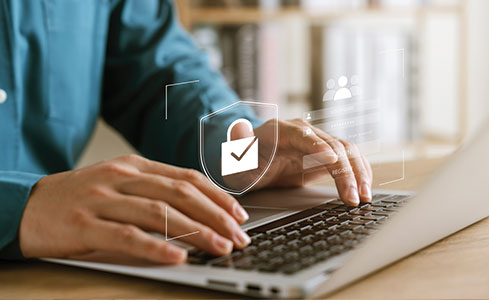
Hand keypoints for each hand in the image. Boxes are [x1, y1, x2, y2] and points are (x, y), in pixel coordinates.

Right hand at [19, 155, 250, 263]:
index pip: (187, 177)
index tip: (239, 214)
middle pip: (180, 193)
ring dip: (195, 232)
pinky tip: (178, 258)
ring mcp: (101, 199)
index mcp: (134, 165)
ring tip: (220, 247)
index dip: (217, 196)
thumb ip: (154, 189)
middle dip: (215, 215)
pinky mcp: (83, 225)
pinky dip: (156, 247)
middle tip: (238, 235)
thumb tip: (199, 206)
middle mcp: (121, 176)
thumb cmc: (81, 197)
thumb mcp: (119, 182)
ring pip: (159, 213)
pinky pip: (126, 236)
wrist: (26, 204)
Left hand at [227, 119, 372, 205]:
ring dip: (358, 172)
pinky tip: (365, 188)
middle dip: (345, 170)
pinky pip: (347, 159)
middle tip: (353, 196)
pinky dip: (359, 172)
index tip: (333, 160)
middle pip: (330, 145)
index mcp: (279, 130)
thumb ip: (239, 147)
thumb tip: (238, 129)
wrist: (250, 164)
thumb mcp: (235, 160)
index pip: (302, 135)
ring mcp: (316, 141)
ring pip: (345, 151)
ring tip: (364, 196)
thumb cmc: (242, 163)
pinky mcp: (325, 154)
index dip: (318, 146)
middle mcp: (302, 132)